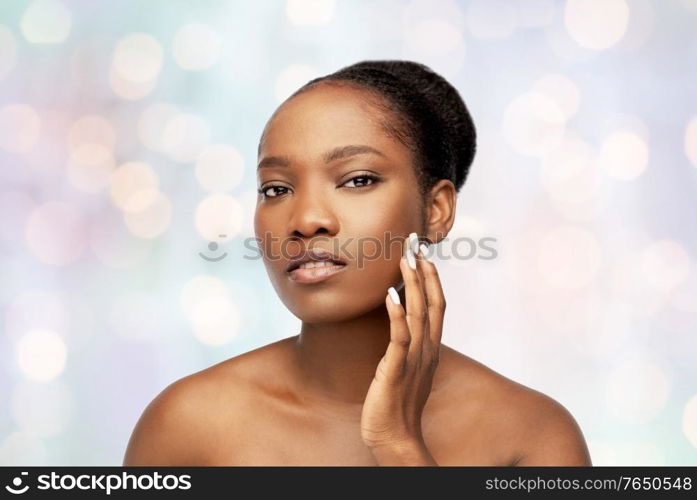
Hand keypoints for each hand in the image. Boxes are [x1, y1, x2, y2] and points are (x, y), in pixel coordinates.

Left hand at [360, 233, 445, 455]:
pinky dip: (397, 314)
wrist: (395, 436)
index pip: (438, 305)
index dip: (432, 278)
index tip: (423, 254)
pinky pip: (399, 337)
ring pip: (419, 314)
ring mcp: (414, 359)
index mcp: (430, 348)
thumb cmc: (397, 402)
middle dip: (424, 271)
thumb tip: (400, 323)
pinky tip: (390, 295)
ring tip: (405, 259)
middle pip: (432, 303)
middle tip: (415, 243)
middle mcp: (427, 350)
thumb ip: (408, 344)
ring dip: (413, 284)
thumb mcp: (407, 367)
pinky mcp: (397, 369)